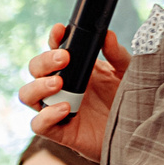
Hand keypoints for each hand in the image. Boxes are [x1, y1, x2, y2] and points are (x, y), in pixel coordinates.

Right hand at [19, 23, 126, 159]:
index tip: (60, 30)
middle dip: (43, 61)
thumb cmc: (129, 102)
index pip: (54, 50)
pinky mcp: (60, 132)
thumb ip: (117, 55)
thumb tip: (107, 35)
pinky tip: (66, 109)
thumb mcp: (128, 74)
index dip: (53, 39)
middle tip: (64, 58)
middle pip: (34, 70)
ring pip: (27, 95)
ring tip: (58, 83)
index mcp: (75, 70)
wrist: (136, 134)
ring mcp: (57, 109)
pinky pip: (38, 124)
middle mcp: (61, 88)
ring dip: (38, 86)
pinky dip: (46, 116)